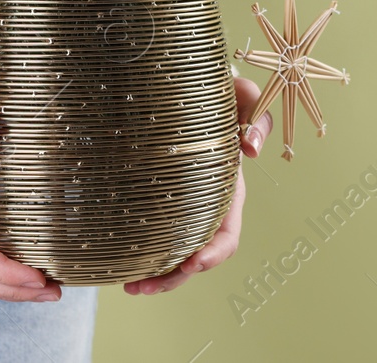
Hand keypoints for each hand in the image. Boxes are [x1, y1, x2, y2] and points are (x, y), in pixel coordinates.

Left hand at [125, 75, 272, 295]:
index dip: (214, 254)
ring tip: (129, 286)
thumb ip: (256, 117)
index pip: (228, 236)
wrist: (187, 88)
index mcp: (229, 192)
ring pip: (172, 256)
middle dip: (173, 279)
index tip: (193, 263)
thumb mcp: (244, 98)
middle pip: (195, 259)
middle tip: (141, 287)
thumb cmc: (219, 95)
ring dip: (155, 278)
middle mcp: (207, 209)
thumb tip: (251, 149)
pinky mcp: (158, 204)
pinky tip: (120, 264)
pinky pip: (153, 238)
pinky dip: (140, 256)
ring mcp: (182, 210)